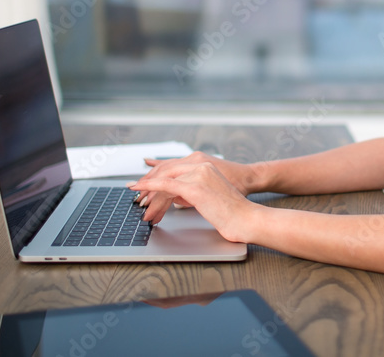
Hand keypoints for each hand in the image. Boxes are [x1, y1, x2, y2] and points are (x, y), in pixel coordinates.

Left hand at [134, 151, 259, 209]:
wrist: (246, 218)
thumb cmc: (231, 212)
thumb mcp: (208, 197)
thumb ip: (191, 192)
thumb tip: (174, 198)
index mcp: (205, 165)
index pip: (173, 167)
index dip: (156, 175)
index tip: (144, 185)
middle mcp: (200, 165)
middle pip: (165, 171)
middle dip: (149, 184)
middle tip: (138, 198)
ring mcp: (197, 174)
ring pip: (164, 180)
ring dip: (150, 196)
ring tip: (143, 211)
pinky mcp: (194, 187)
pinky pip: (165, 185)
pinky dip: (149, 188)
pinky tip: (139, 191)